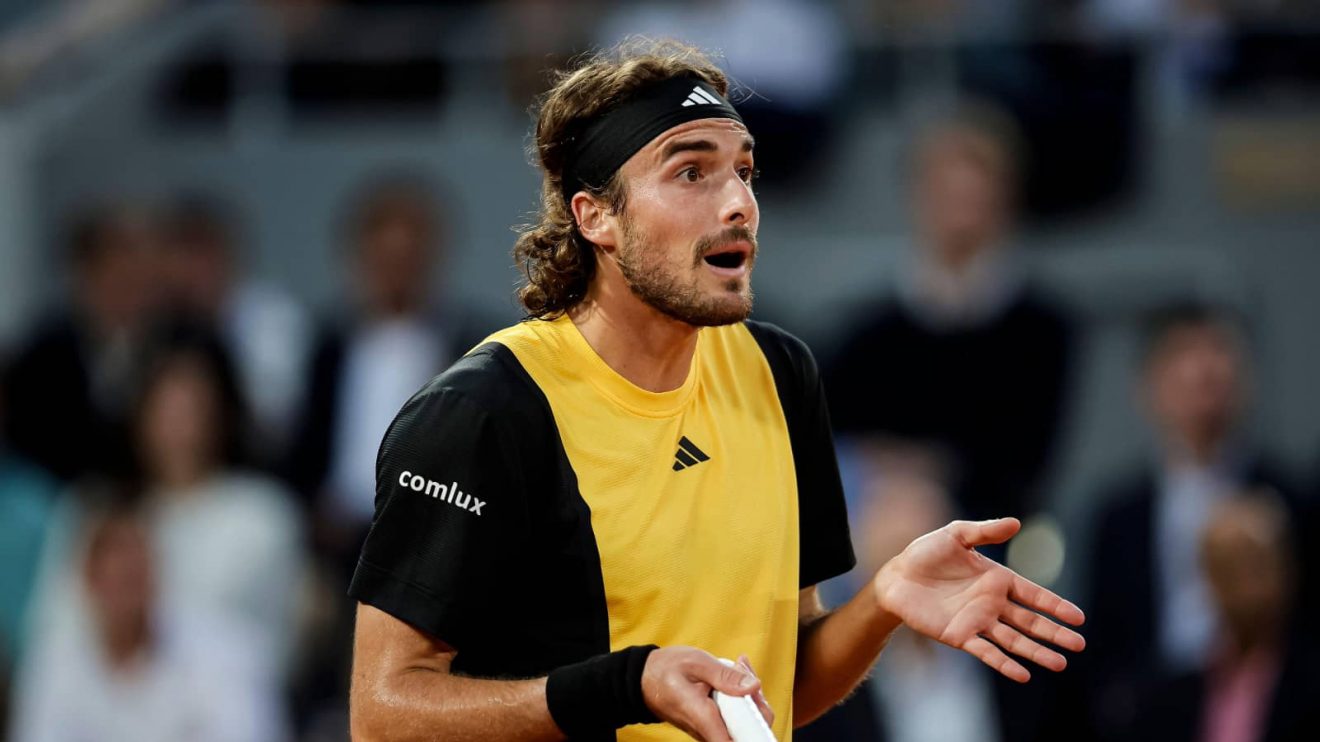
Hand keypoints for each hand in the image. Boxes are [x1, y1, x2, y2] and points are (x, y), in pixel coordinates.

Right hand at [641, 646, 770, 740]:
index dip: (755, 726)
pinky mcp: (710, 726)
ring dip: (748, 699)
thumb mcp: (696, 662)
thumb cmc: (665, 670)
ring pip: (741, 726)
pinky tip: (733, 675)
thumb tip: (754, 686)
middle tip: (745, 671)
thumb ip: (725, 675)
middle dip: (757, 704)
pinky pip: (733, 719)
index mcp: (703, 717)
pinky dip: (740, 699)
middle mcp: (706, 730)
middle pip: (746, 733)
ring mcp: (708, 730)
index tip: (755, 697)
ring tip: (738, 668)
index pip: (736, 741)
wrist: (642, 680)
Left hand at [874, 518, 1085, 682]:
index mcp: (997, 579)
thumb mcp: (955, 535)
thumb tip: (1016, 523)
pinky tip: (1023, 675)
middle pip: (1030, 622)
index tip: (1079, 618)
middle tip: (1079, 644)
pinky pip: (987, 653)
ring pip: (1014, 640)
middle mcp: (993, 603)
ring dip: (1037, 652)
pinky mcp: (961, 636)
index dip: (1055, 606)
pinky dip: (1005, 664)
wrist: (895, 577)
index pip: (1034, 595)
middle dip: (1055, 633)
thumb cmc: (925, 553)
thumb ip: (985, 532)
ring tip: (1061, 664)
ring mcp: (978, 622)